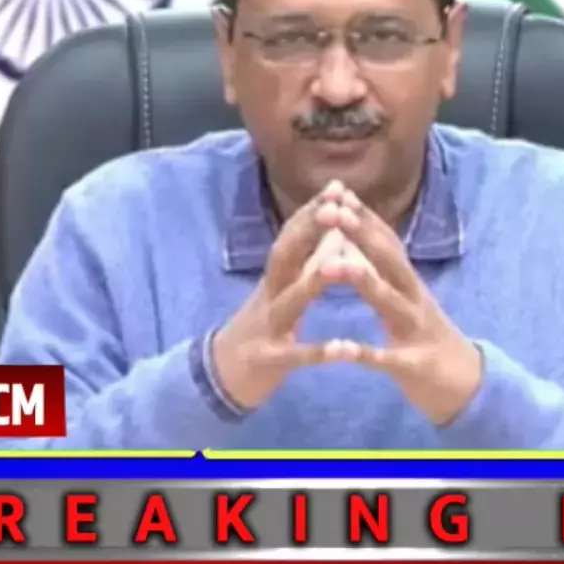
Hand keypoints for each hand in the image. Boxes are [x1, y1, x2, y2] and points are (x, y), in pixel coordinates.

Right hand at [211, 182, 361, 409]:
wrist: (220, 376)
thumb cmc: (262, 328)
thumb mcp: (282, 291)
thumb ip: (306, 262)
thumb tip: (332, 230)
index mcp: (276, 278)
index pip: (292, 237)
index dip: (311, 212)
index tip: (336, 187)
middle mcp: (268, 296)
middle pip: (285, 258)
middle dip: (307, 231)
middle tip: (334, 207)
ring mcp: (265, 327)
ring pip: (287, 302)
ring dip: (311, 284)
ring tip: (337, 267)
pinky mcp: (267, 361)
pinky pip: (294, 356)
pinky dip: (317, 352)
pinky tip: (343, 350)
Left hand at [328, 191, 482, 424]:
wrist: (467, 384)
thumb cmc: (425, 336)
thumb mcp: (407, 297)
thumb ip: (386, 269)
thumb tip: (363, 234)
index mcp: (408, 283)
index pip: (386, 243)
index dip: (365, 217)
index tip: (338, 191)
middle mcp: (415, 299)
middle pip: (389, 262)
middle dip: (361, 235)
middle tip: (333, 211)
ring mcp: (416, 331)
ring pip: (389, 302)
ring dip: (363, 282)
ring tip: (333, 266)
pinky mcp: (413, 365)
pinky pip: (386, 359)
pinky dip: (363, 354)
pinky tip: (340, 349)